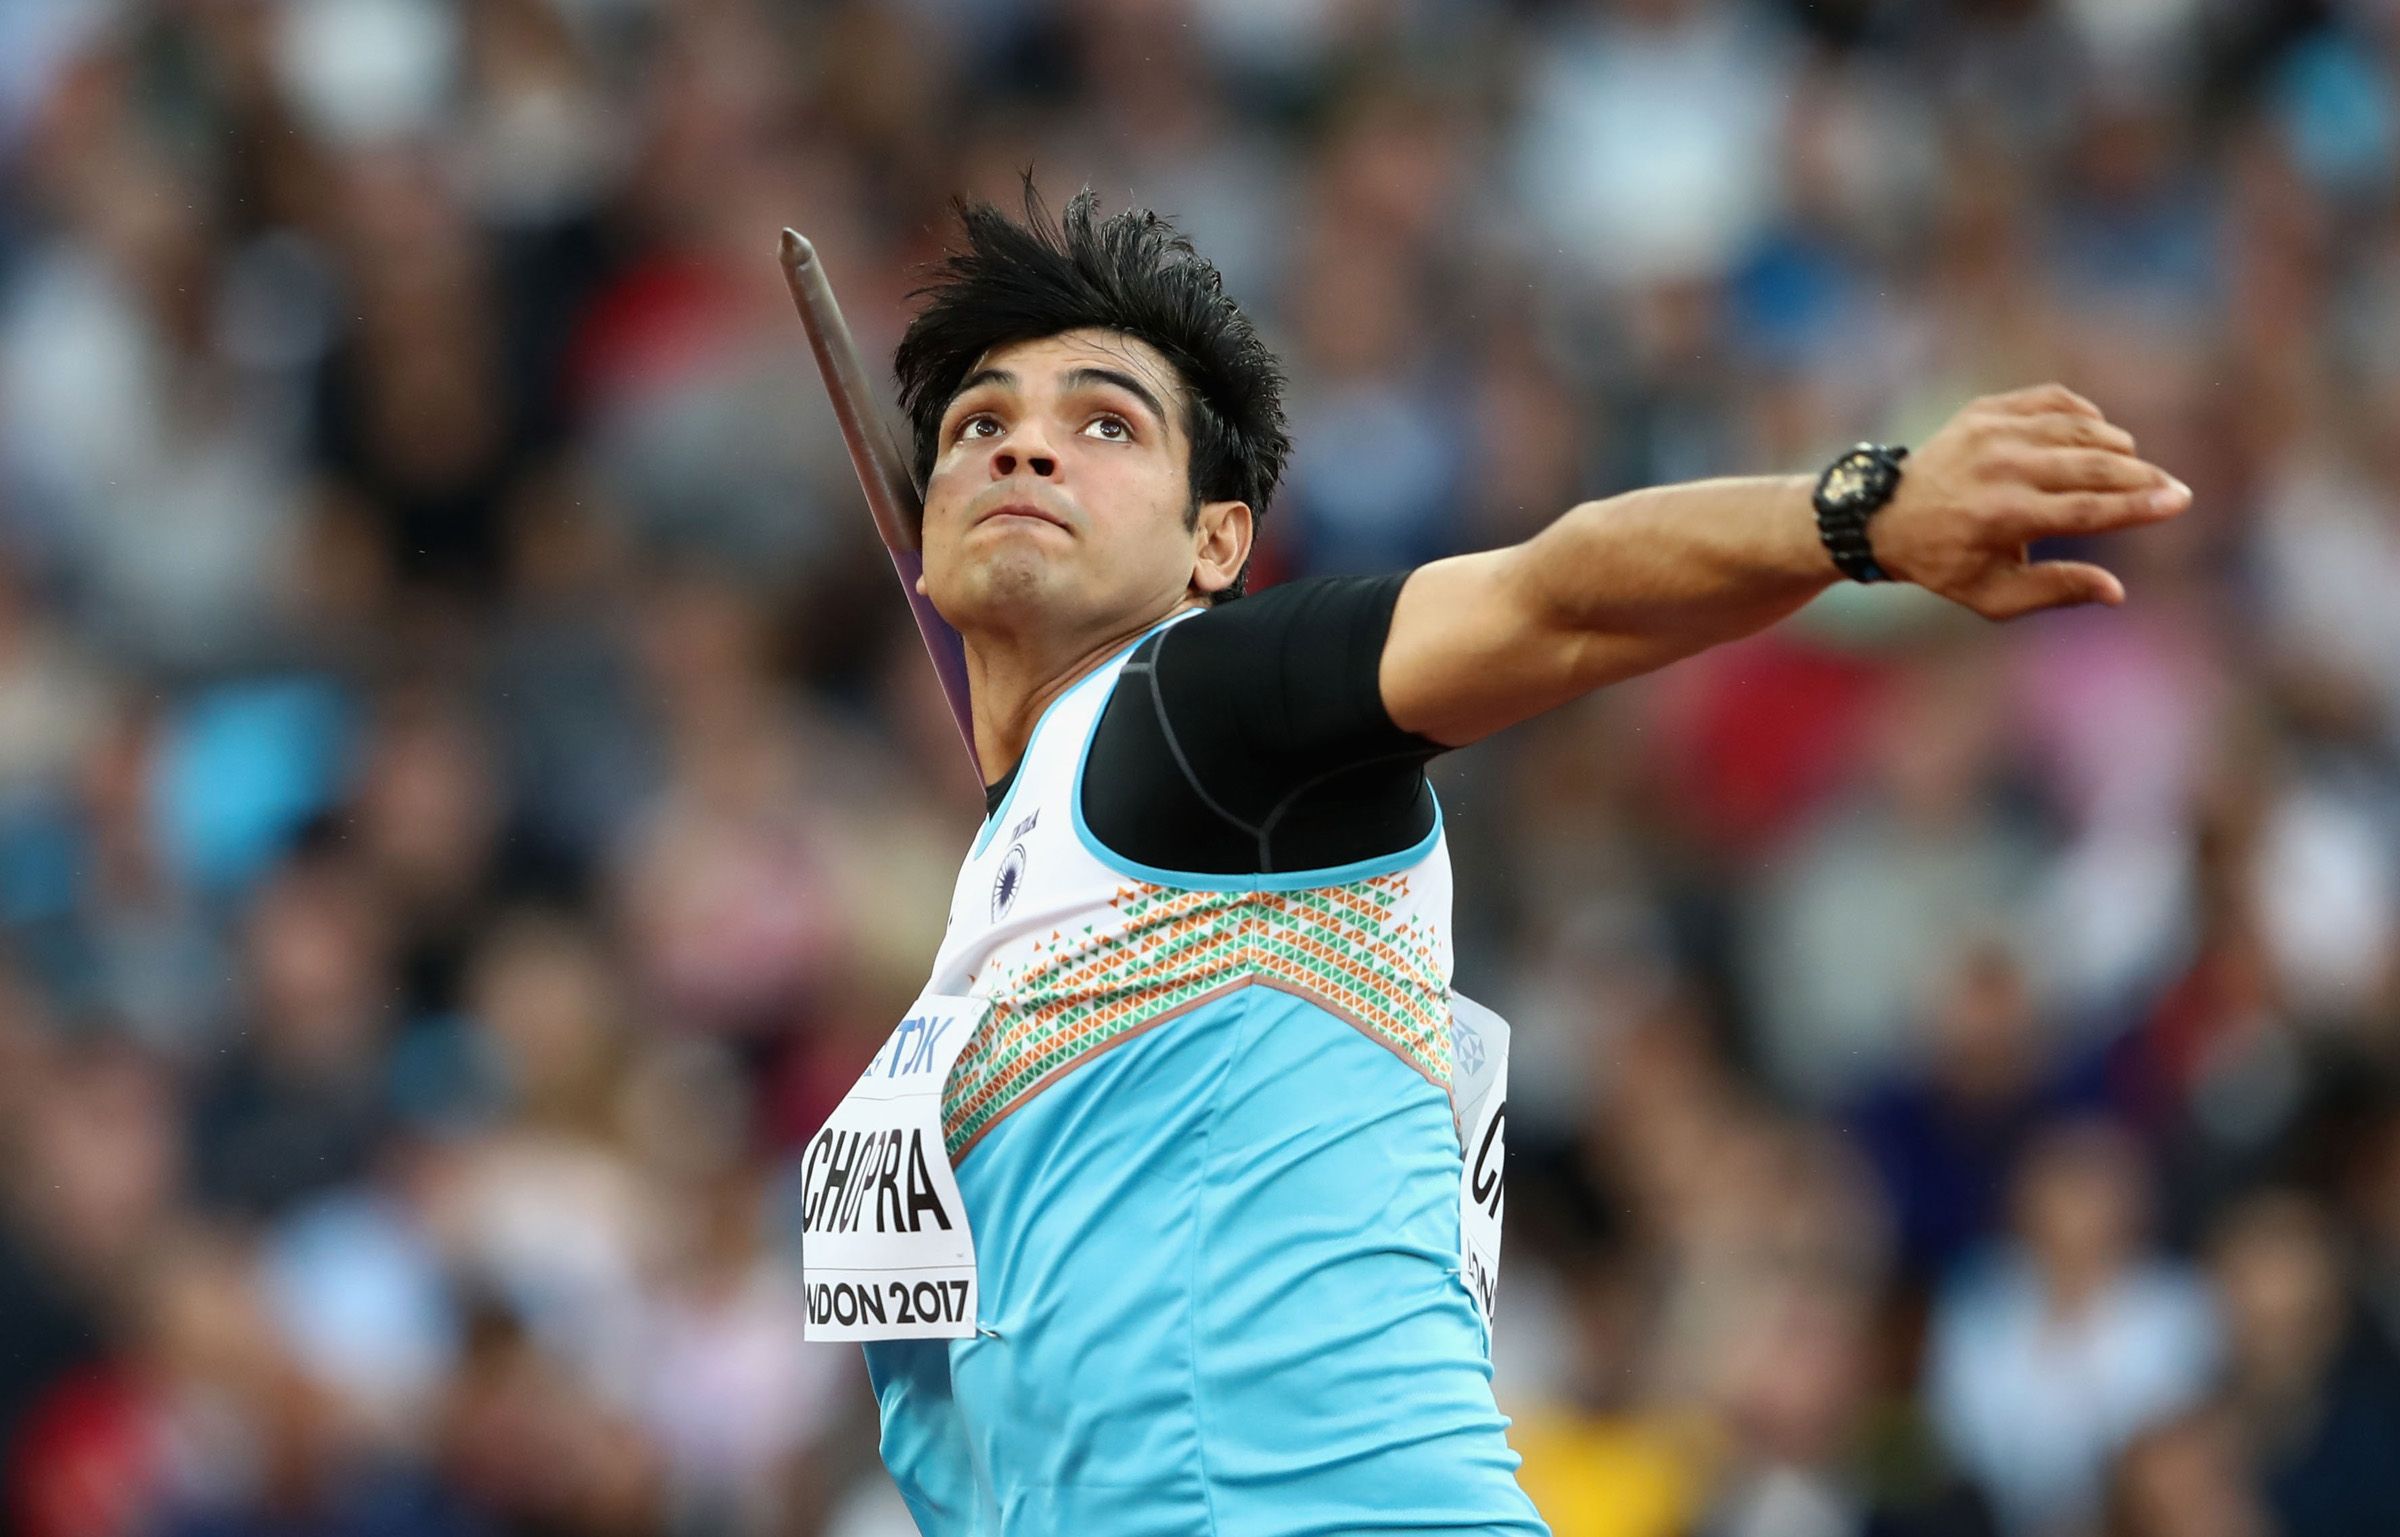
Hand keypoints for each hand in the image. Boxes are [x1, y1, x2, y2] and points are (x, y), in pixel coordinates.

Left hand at [1869, 384, 2190, 618]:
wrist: (1883, 515)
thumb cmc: (1945, 564)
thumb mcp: (1992, 596)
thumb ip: (2056, 591)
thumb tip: (2117, 591)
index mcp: (2002, 516)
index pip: (2089, 510)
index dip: (2140, 506)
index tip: (2180, 501)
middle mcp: (2000, 467)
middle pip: (2093, 466)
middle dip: (2142, 477)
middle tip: (2172, 487)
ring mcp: (1992, 431)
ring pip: (2080, 429)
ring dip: (2116, 446)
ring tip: (2132, 468)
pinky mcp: (1987, 408)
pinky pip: (2054, 400)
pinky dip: (2084, 415)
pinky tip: (2097, 434)